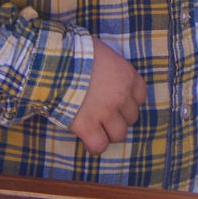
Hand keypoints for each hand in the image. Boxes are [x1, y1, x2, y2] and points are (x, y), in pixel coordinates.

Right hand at [68, 37, 145, 153]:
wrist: (57, 61)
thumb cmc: (76, 52)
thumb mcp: (101, 52)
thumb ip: (109, 65)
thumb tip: (103, 70)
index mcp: (127, 76)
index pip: (140, 97)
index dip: (129, 102)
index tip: (118, 102)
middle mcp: (121, 96)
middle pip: (131, 117)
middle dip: (119, 117)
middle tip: (105, 114)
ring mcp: (105, 112)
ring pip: (119, 134)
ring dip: (109, 132)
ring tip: (97, 128)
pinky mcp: (87, 125)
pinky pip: (99, 145)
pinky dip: (95, 146)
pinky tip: (88, 140)